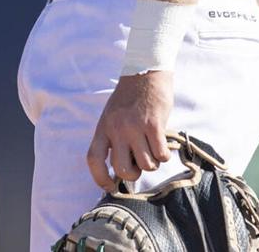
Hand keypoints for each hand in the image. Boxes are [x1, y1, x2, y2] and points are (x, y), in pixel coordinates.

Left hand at [86, 70, 173, 191]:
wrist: (145, 72)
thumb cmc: (129, 98)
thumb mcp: (112, 116)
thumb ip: (113, 138)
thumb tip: (120, 167)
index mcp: (103, 127)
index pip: (94, 159)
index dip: (99, 178)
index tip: (109, 187)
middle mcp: (117, 129)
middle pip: (123, 170)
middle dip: (134, 173)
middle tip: (140, 162)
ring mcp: (135, 127)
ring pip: (146, 165)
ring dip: (153, 162)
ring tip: (153, 147)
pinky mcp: (154, 125)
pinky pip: (161, 155)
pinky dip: (165, 154)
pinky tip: (163, 143)